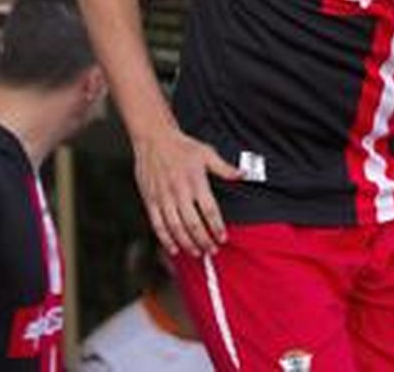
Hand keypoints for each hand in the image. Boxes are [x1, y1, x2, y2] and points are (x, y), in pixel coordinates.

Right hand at [132, 125, 241, 256]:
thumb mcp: (207, 153)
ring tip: (196, 253)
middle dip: (203, 240)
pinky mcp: (150, 200)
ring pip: (175, 228)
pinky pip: (157, 224)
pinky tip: (174, 248)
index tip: (223, 238)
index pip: (209, 210)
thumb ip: (224, 168)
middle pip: (193, 223)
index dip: (216, 227)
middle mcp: (179, 191)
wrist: (154, 139)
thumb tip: (243, 174)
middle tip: (212, 251)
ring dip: (187, 243)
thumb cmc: (182, 146)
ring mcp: (163, 198)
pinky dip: (165, 239)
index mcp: (195, 181)